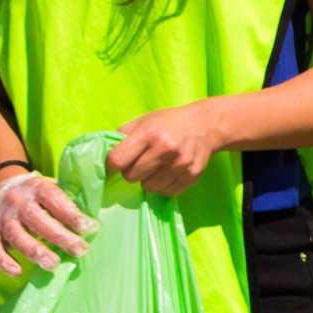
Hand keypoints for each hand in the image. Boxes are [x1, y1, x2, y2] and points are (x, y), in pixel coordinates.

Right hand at [0, 169, 92, 276]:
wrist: (3, 188)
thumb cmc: (41, 194)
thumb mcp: (56, 187)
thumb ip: (73, 198)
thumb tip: (98, 216)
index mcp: (38, 188)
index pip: (55, 200)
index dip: (72, 215)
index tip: (90, 228)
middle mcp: (19, 201)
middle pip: (38, 220)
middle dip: (60, 237)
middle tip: (80, 251)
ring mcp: (4, 218)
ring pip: (17, 236)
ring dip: (36, 252)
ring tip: (54, 264)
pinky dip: (4, 261)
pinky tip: (18, 271)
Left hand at [110, 101, 228, 195]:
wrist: (207, 125)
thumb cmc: (170, 122)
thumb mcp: (145, 120)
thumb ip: (123, 136)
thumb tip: (105, 156)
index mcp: (149, 133)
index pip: (117, 160)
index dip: (112, 165)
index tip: (116, 164)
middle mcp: (165, 149)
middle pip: (131, 177)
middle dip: (132, 172)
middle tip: (141, 163)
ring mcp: (180, 164)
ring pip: (148, 188)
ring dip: (148, 180)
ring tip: (157, 168)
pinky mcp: (192, 176)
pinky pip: (166, 192)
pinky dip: (164, 185)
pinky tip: (170, 172)